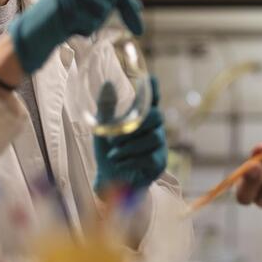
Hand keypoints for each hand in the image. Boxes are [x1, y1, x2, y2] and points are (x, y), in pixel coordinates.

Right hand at [9, 0, 141, 73]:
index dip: (127, 1)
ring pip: (102, 8)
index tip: (139, 22)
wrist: (32, 36)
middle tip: (120, 28)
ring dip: (94, 23)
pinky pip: (88, 19)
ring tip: (76, 25)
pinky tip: (70, 28)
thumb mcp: (86, 9)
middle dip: (118, 13)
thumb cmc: (60, 24)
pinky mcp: (62, 1)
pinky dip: (83, 28)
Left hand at [93, 77, 166, 192]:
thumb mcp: (102, 129)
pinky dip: (130, 160)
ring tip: (114, 154)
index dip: (153, 89)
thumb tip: (108, 83)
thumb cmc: (109, 152)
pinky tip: (120, 163)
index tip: (151, 78)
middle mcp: (154, 129)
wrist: (109, 182)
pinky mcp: (159, 163)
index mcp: (142, 118)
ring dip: (129, 146)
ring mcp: (159, 146)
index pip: (151, 99)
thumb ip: (106, 108)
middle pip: (157, 116)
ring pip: (152, 138)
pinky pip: (149, 156)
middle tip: (114, 139)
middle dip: (135, 125)